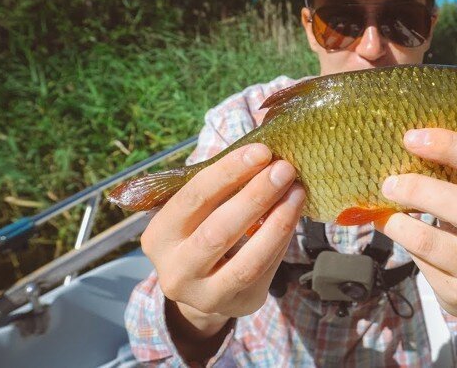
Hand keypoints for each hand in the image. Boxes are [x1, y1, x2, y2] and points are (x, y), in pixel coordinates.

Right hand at [140, 144, 304, 341]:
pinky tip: (294, 214)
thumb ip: (220, 189)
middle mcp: (176, 271)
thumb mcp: (197, 214)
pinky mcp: (239, 305)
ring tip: (297, 192)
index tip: (260, 151)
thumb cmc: (202, 234)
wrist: (203, 288)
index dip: (227, 173)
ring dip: (277, 222)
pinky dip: (282, 240)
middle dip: (255, 196)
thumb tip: (265, 156)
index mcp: (159, 237)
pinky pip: (265, 271)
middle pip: (218, 231)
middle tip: (284, 169)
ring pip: (246, 261)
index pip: (192, 199)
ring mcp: (206, 295)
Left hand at [376, 128, 456, 328]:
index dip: (451, 147)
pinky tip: (395, 229)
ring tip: (384, 210)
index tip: (413, 138)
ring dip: (400, 223)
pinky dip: (402, 242)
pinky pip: (423, 263)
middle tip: (391, 182)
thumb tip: (408, 150)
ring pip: (435, 243)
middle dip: (422, 190)